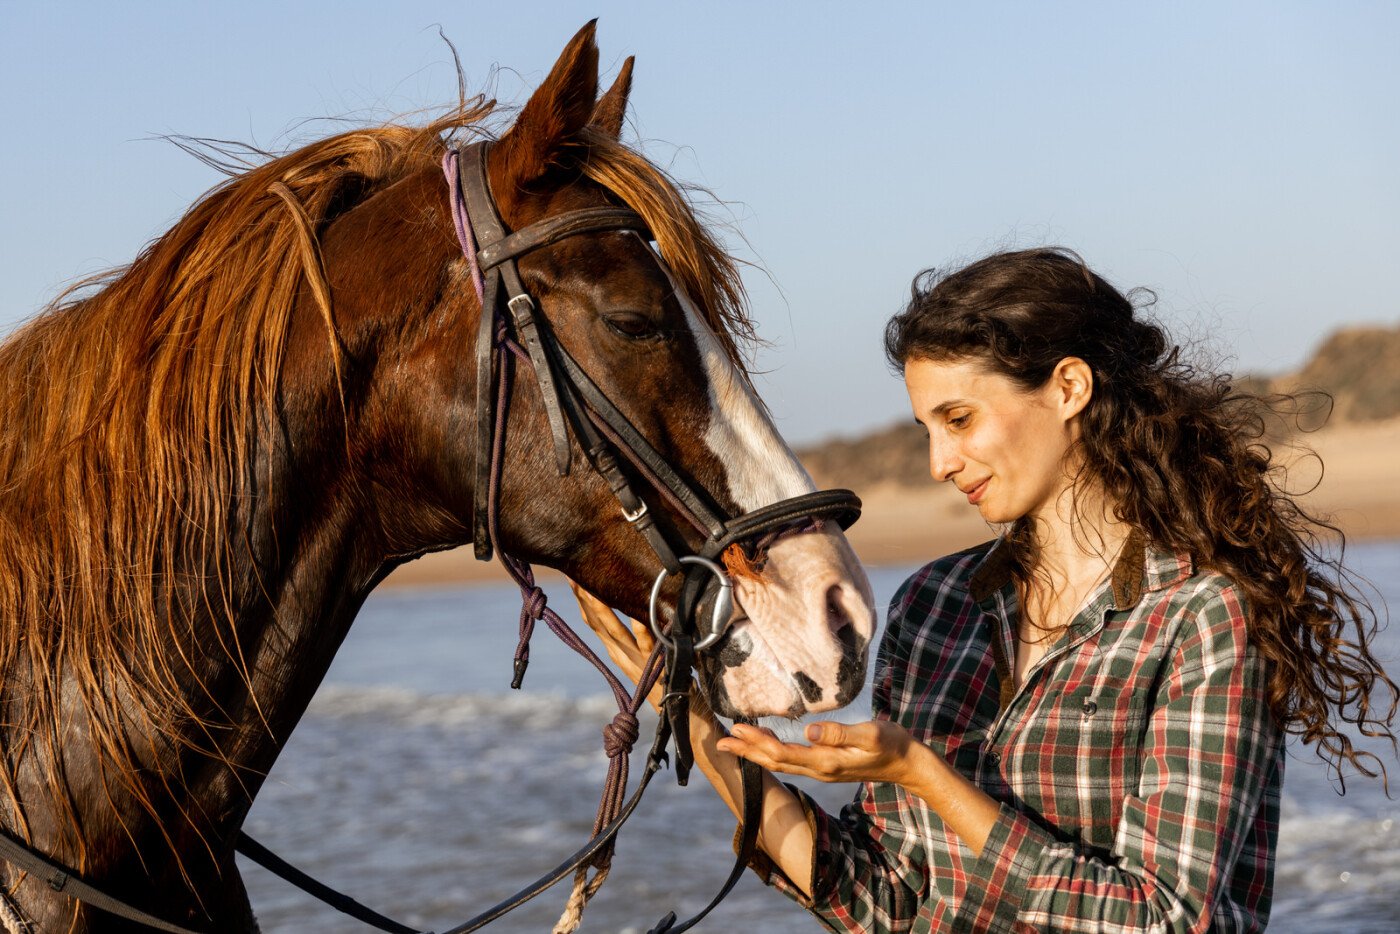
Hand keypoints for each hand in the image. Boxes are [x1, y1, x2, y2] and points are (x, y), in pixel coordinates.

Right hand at [569, 581, 653, 685]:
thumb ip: (630, 629)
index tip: (571, 575)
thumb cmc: (658, 672)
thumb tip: (623, 601)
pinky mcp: (653, 666)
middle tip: (574, 576)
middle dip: (585, 598)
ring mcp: (635, 659)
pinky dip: (641, 629)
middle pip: (597, 623)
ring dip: (604, 611)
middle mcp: (619, 652)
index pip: (592, 619)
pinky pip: (646, 644)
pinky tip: (637, 615)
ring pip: (615, 633)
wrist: (674, 702)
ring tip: (594, 590)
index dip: (581, 598)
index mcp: (614, 647)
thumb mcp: (639, 649)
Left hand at [716, 720, 917, 785]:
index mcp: (825, 761)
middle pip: (774, 762)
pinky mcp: (826, 765)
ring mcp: (822, 769)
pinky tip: (765, 744)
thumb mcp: (870, 735)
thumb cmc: (892, 745)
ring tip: (734, 743)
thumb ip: (840, 734)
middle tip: (720, 742)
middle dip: (746, 752)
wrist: (908, 764)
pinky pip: (791, 760)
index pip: (782, 753)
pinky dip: (772, 752)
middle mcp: (819, 769)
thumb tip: (809, 731)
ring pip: (780, 762)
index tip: (735, 731)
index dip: (756, 743)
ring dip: (755, 753)